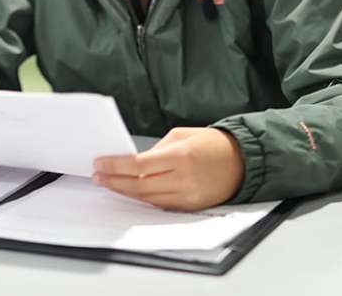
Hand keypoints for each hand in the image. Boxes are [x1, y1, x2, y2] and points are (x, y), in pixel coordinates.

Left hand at [92, 127, 244, 210]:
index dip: (115, 166)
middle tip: (98, 176)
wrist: (243, 162)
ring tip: (109, 183)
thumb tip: (133, 160)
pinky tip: (130, 192)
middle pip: (139, 185)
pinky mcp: (190, 206)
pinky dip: (142, 198)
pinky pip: (160, 205)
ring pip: (147, 198)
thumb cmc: (214, 144)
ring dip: (124, 191)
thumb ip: (157, 149)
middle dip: (114, 180)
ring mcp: (187, 196)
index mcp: (181, 156)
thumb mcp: (182, 135)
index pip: (139, 165)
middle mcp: (184, 179)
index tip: (100, 163)